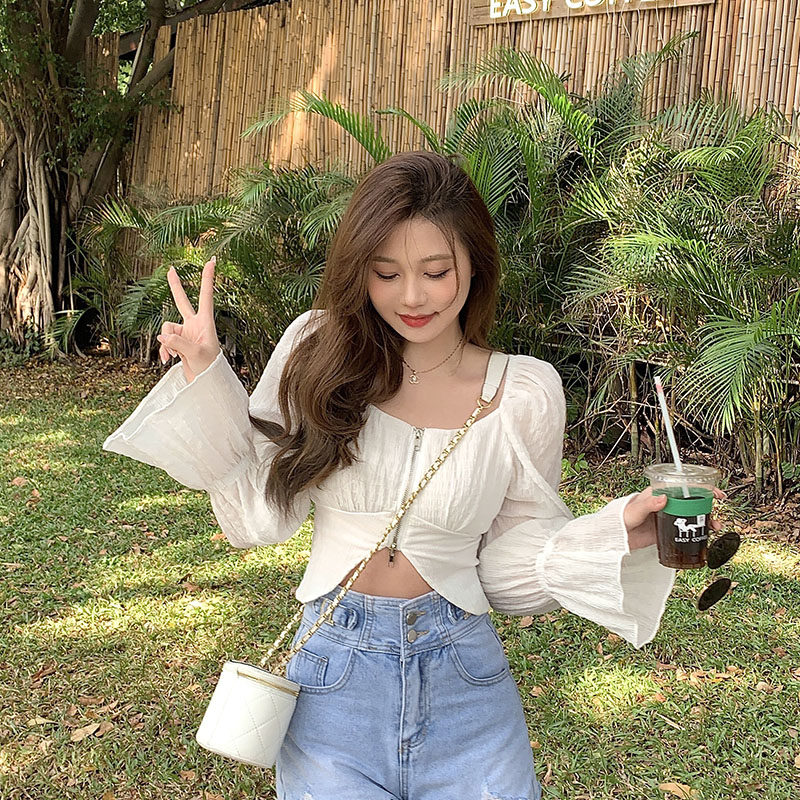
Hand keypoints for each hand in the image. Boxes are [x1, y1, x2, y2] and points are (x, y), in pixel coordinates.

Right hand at [156, 257, 221, 382]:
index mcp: (205, 322)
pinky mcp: (177, 343)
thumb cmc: (209, 368)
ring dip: (166, 342)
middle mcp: (194, 325)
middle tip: (170, 267)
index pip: (206, 295)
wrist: (206, 383)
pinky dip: (163, 350)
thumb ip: (178, 342)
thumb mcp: (195, 354)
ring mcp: (185, 333)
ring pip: (166, 328)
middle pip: (182, 301)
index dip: (207, 278)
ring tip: (174, 356)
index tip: (212, 260)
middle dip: (175, 286)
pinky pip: (163, 341)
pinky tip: (168, 361)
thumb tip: (162, 336)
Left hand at [623, 485, 726, 550]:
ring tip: (715, 527)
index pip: (683, 486)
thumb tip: (663, 497)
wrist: (615, 537)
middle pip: (692, 501)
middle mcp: (666, 503)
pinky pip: (686, 529)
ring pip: (692, 515)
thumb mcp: (635, 510)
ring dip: (706, 519)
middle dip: (708, 505)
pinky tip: (705, 536)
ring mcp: (668, 516)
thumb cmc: (621, 518)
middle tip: (717, 512)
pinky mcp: (667, 530)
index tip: (714, 492)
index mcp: (659, 493)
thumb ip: (648, 504)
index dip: (701, 487)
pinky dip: (697, 531)